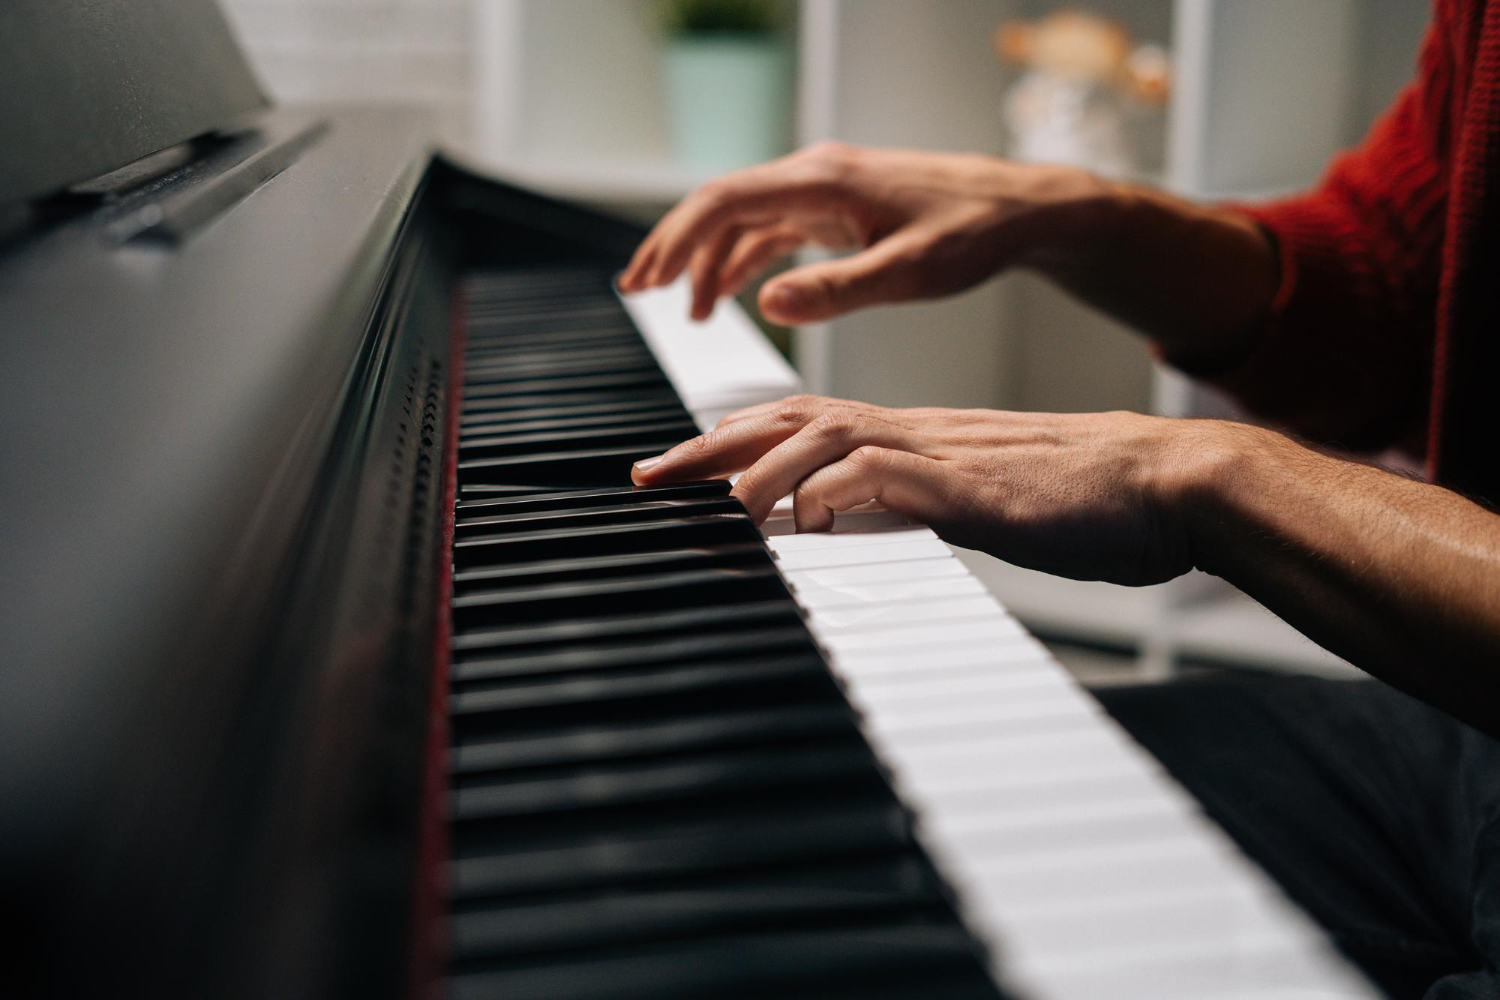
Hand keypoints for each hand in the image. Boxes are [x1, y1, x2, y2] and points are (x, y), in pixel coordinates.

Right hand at [617, 142, 1114, 323]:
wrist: (1020, 210)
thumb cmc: (973, 235)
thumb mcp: (907, 272)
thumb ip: (835, 290)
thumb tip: (766, 304)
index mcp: (824, 181)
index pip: (726, 201)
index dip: (679, 239)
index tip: (648, 279)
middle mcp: (816, 176)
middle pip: (722, 204)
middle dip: (675, 246)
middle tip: (638, 289)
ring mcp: (825, 191)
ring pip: (745, 219)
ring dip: (707, 258)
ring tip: (682, 308)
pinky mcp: (839, 208)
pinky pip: (774, 229)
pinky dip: (744, 259)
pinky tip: (729, 292)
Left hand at [631, 394, 1215, 585]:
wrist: (1169, 483)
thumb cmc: (1089, 502)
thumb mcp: (984, 507)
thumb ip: (922, 509)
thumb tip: (865, 528)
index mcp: (918, 437)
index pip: (805, 423)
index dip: (735, 441)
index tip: (680, 467)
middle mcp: (918, 433)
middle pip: (791, 418)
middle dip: (711, 447)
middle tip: (649, 475)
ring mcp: (943, 454)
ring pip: (826, 439)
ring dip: (762, 473)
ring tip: (720, 510)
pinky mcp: (973, 487)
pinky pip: (885, 479)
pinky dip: (832, 496)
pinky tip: (800, 522)